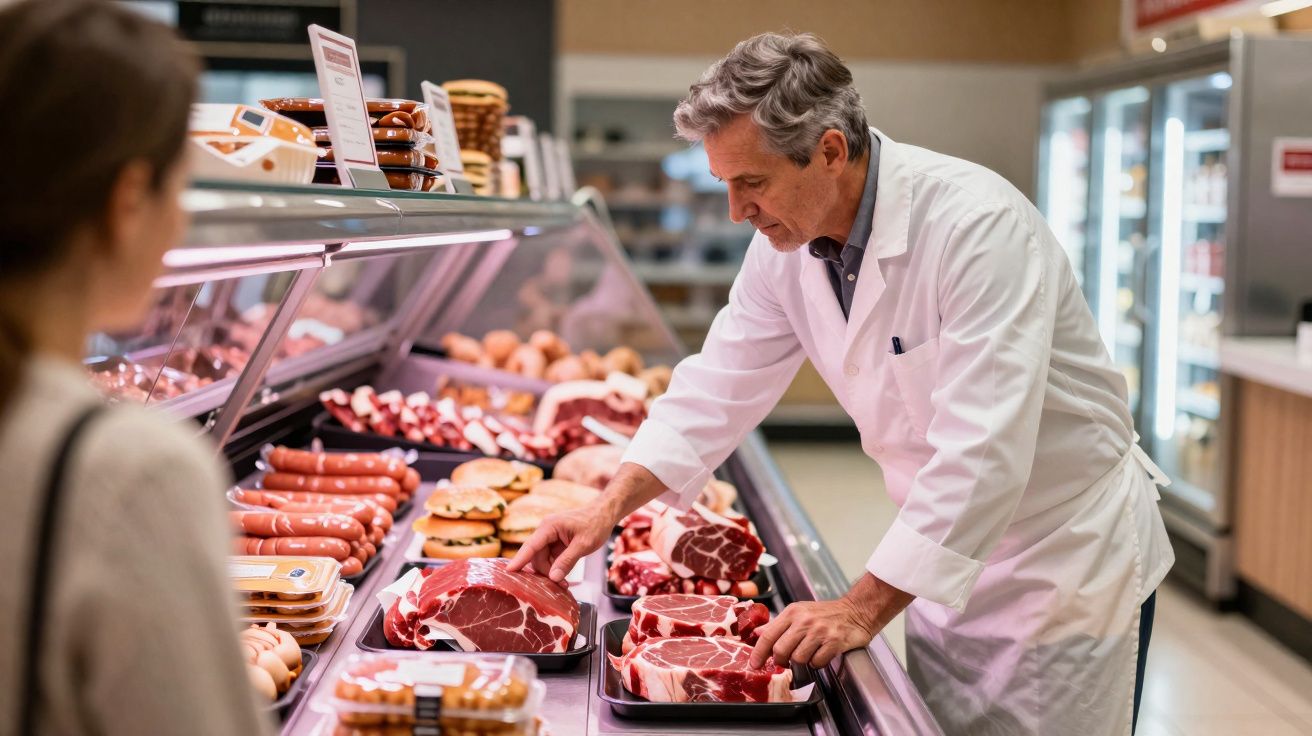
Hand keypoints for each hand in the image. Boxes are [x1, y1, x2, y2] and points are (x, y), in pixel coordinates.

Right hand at [506, 506, 611, 583]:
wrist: (604, 514)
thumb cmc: (595, 524)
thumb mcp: (583, 544)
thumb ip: (567, 561)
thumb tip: (553, 577)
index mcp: (549, 527)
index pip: (530, 545)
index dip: (519, 559)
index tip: (508, 571)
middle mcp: (545, 531)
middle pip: (535, 556)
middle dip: (544, 572)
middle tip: (558, 585)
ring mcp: (550, 537)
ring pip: (541, 559)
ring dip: (550, 572)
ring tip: (564, 583)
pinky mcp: (555, 543)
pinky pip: (549, 558)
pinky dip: (555, 568)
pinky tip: (564, 577)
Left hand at [749, 573, 913, 668]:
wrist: (856, 611)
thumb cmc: (826, 613)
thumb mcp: (799, 612)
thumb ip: (778, 625)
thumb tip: (757, 633)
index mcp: (792, 612)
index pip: (768, 635)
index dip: (758, 653)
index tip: (754, 664)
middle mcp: (804, 621)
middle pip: (781, 650)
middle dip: (781, 660)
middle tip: (786, 660)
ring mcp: (820, 631)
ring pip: (798, 659)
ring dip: (802, 661)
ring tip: (809, 652)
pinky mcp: (834, 642)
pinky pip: (817, 662)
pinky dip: (818, 662)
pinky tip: (822, 653)